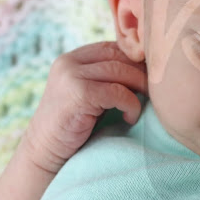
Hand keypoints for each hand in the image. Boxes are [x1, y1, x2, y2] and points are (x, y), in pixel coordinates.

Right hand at [23, 41, 147, 173]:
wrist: (45, 152)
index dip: (137, 59)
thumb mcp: (91, 92)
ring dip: (140, 88)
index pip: (114, 46)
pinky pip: (118, 92)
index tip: (152, 77)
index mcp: (73, 57)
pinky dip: (131, 105)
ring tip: (143, 105)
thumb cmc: (75, 125)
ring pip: (120, 71)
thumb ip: (109, 76)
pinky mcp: (78, 94)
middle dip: (142, 72)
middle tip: (155, 91)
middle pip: (119, 56)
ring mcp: (71, 76)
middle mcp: (69, 62)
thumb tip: (150, 65)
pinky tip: (130, 118)